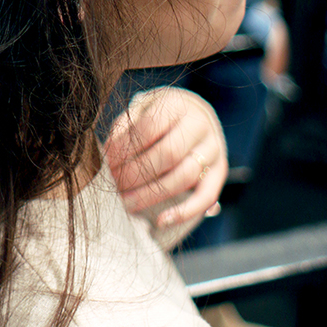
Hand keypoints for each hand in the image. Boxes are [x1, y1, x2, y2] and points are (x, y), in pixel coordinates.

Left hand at [104, 88, 227, 235]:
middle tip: (114, 185)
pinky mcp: (219, 172)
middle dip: (135, 174)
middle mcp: (199, 125)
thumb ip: (125, 128)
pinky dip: (184, 213)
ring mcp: (213, 149)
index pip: (149, 129)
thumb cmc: (158, 116)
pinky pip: (205, 197)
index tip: (106, 163)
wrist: (193, 115)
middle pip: (168, 154)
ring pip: (184, 177)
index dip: (125, 149)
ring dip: (151, 194)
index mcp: (177, 105)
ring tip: (126, 202)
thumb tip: (106, 154)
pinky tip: (160, 221)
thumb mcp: (141, 111)